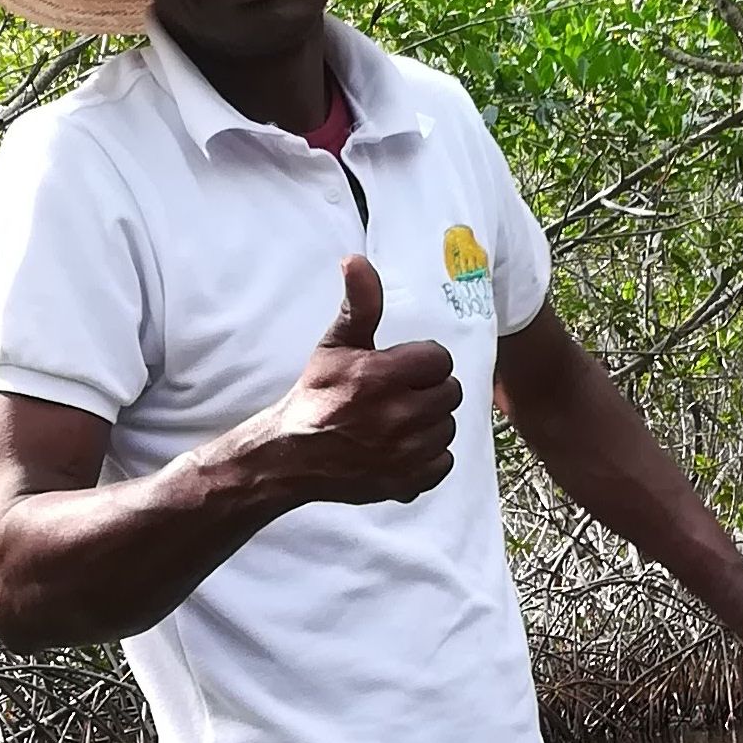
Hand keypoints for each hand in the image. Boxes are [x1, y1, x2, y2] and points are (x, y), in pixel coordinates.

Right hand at [251, 255, 462, 504]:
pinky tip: (404, 447)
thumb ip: (358, 304)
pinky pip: (443, 463)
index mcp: (381, 376)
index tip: (402, 368)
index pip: (439, 359)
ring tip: (401, 420)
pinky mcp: (407, 481)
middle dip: (429, 390)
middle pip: (450, 393)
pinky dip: (429, 457)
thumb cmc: (316, 395)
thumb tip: (357, 260)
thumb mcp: (335, 344)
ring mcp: (404, 453)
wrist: (292, 455)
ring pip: (448, 428)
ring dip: (431, 423)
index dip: (423, 361)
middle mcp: (397, 416)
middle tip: (402, 394)